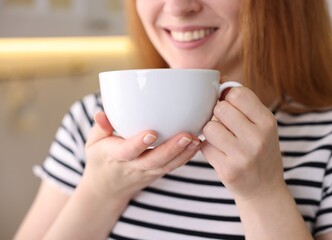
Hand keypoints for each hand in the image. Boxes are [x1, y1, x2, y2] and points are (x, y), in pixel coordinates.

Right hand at [82, 112, 200, 200]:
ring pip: (167, 166)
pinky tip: (197, 145)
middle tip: (186, 136)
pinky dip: (186, 157)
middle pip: (154, 161)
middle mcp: (133, 167)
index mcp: (114, 157)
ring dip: (183, 154)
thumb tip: (101, 113)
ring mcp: (147, 172)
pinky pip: (172, 167)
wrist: (107, 188)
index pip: (127, 152)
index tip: (152, 133)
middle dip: (171, 149)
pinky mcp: (157, 173)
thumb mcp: (93, 143)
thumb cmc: (101, 159)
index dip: (138, 144)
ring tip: (197, 140)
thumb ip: (100, 128)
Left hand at [201, 87, 283, 201]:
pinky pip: (205, 147)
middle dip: (218, 115)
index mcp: (268, 121)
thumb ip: (244, 104)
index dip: (227, 97)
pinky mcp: (228, 170)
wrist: (264, 189)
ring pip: (209, 127)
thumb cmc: (259, 150)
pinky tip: (220, 154)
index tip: (229, 105)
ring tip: (222, 140)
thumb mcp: (262, 126)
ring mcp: (243, 155)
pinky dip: (208, 148)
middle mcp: (258, 137)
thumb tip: (217, 77)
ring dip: (211, 132)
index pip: (238, 93)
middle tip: (225, 125)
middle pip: (220, 108)